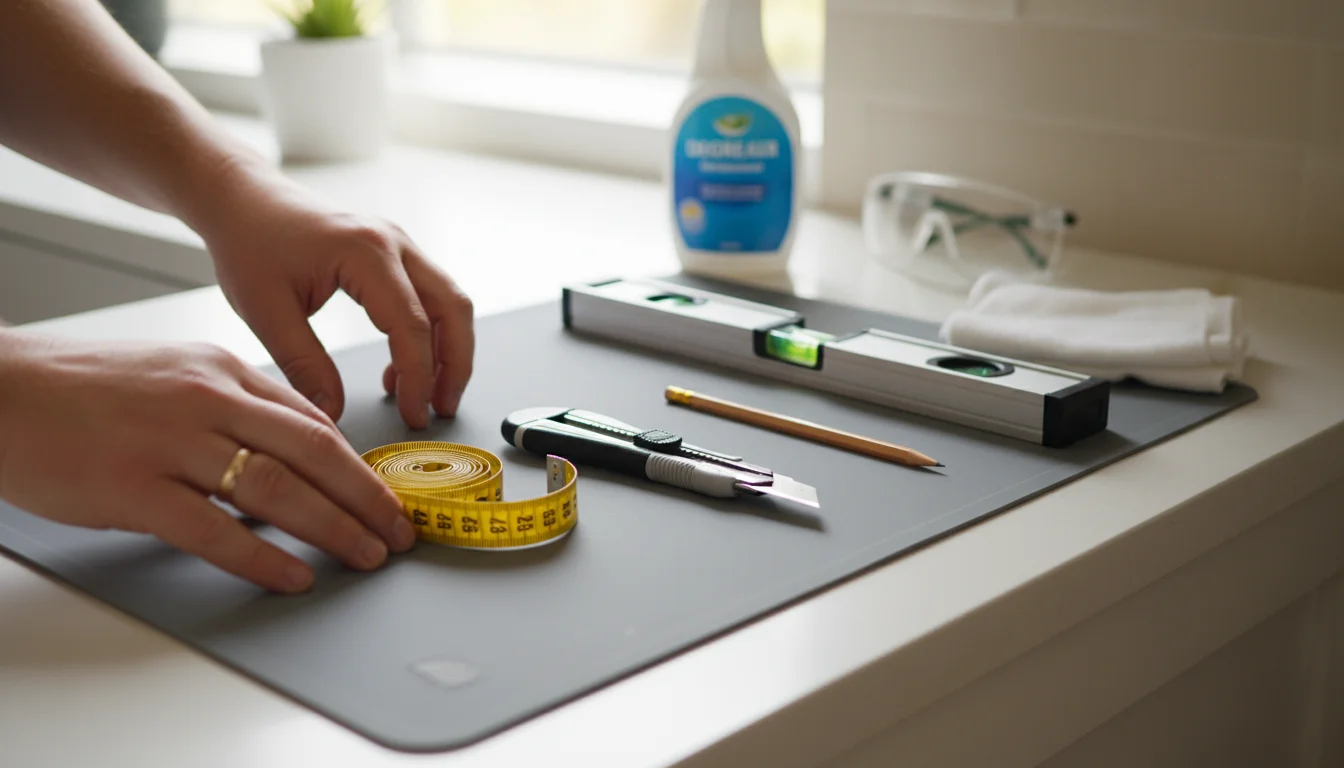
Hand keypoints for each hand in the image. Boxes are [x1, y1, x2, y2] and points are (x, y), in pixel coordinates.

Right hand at [0, 333, 417, 592]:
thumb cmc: (85, 388)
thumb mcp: (174, 374)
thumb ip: (234, 404)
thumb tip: (294, 446)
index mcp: (222, 370)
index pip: (313, 420)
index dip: (359, 463)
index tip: (387, 493)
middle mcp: (207, 399)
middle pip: (314, 452)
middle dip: (367, 497)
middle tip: (400, 531)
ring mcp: (171, 443)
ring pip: (277, 489)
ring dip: (334, 528)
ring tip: (367, 555)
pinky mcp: (134, 487)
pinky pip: (215, 530)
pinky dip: (263, 558)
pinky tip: (295, 576)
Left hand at [199, 161, 473, 429]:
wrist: (243, 200)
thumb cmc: (249, 242)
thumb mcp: (265, 312)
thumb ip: (303, 365)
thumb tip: (332, 412)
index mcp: (365, 252)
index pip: (411, 324)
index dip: (418, 377)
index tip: (412, 415)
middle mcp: (394, 243)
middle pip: (452, 308)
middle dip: (454, 365)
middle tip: (441, 409)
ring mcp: (399, 244)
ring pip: (449, 302)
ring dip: (448, 351)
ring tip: (431, 396)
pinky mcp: (394, 253)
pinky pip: (429, 297)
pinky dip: (427, 335)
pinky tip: (398, 370)